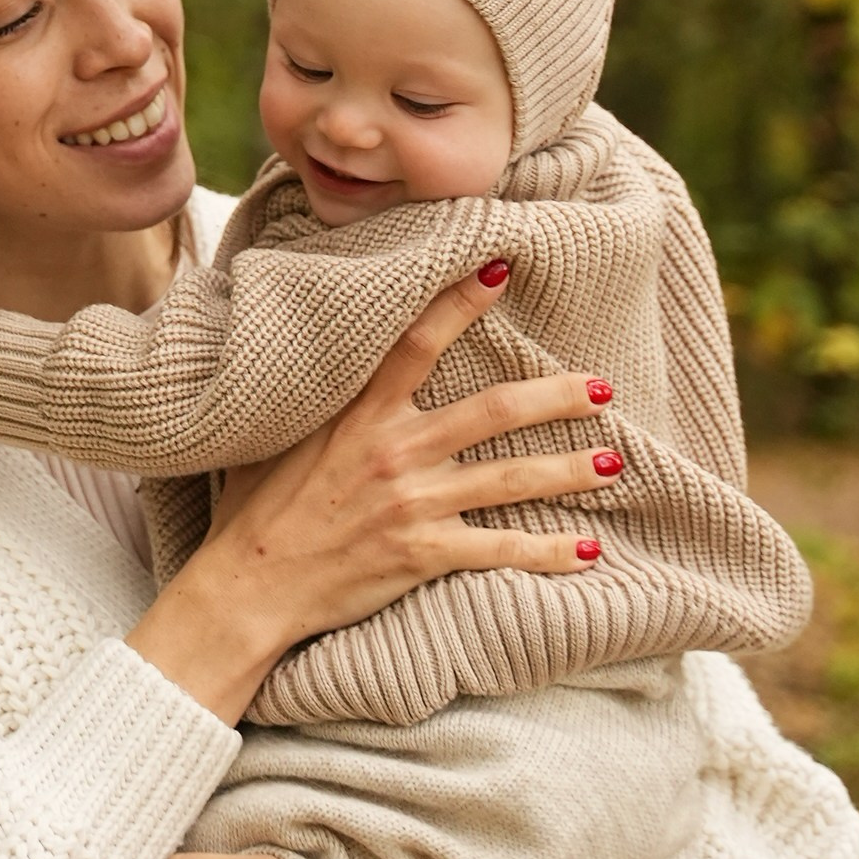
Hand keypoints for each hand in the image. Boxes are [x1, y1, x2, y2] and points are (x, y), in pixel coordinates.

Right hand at [126, 264, 624, 719]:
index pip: (415, 343)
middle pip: (492, 411)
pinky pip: (500, 550)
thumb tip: (309, 346)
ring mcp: (411, 504)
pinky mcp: (422, 554)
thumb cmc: (257, 508)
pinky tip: (587, 553)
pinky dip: (548, 553)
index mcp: (356, 413)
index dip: (460, 304)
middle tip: (601, 388)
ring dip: (567, 470)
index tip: (501, 271)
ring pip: (510, 480)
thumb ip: (313, 396)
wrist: (248, 587)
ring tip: (611, 463)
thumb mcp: (275, 432)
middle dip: (555, 397)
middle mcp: (391, 451)